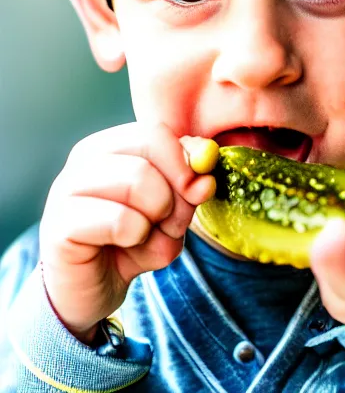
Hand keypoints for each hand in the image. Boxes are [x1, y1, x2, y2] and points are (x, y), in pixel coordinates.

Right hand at [39, 123, 217, 343]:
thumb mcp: (172, 209)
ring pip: (138, 180)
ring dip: (159, 218)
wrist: (94, 289)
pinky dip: (139, 239)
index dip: (188, 163)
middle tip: (172, 224)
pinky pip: (121, 221)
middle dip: (177, 191)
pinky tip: (128, 248)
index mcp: (112, 145)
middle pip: (152, 148)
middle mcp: (86, 157)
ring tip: (149, 237)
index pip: (158, 133)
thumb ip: (188, 182)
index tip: (199, 192)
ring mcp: (67, 188)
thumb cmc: (133, 242)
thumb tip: (207, 162)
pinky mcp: (60, 225)